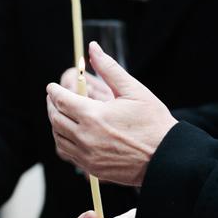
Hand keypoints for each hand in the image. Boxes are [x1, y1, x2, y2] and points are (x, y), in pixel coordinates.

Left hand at [46, 42, 176, 185]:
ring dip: (55, 124)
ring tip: (60, 115)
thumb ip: (109, 68)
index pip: (62, 100)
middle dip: (52, 106)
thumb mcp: (133, 90)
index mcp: (93, 115)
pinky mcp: (92, 168)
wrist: (166, 157)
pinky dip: (63, 142)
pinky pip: (67, 153)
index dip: (54, 91)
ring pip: (58, 138)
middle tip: (54, 98)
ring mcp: (87, 155)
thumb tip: (93, 48)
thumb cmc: (153, 122)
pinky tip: (70, 134)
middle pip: (55, 119)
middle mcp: (85, 137)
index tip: (52, 86)